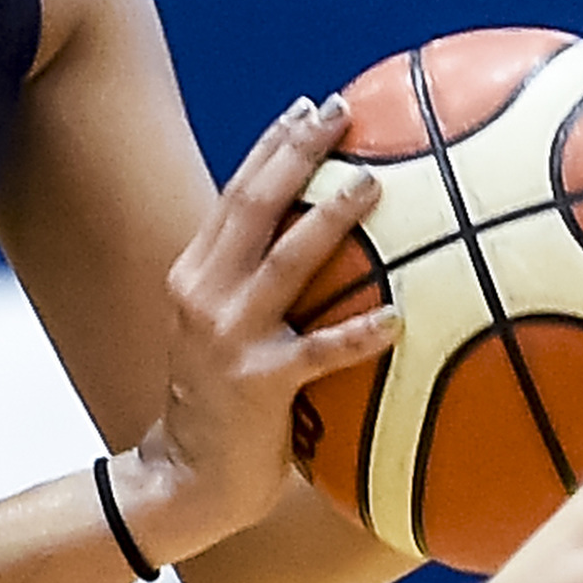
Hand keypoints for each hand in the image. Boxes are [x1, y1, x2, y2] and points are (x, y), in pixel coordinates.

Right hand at [117, 97, 394, 563]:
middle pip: (253, 206)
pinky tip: (399, 316)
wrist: (184, 478)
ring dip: (331, 218)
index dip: (273, 145)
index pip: (237, 195)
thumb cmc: (222, 405)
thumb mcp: (224, 334)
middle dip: (296, 151)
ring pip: (285, 262)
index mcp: (197, 275)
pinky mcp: (257, 385)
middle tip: (342, 111)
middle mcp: (204, 295)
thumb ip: (260, 290)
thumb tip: (327, 248)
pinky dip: (359, 331)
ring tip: (375, 183)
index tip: (311, 104)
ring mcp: (228, 339)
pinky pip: (320, 351)